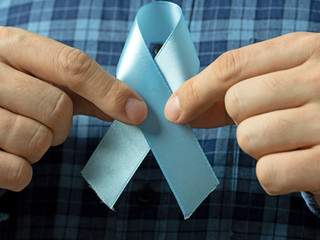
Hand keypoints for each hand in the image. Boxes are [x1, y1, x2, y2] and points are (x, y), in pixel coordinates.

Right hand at [0, 27, 146, 190]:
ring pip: (36, 140)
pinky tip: (8, 154)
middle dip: (61, 124)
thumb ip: (83, 87)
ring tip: (23, 132)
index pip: (72, 65)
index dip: (110, 92)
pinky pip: (17, 172)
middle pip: (57, 107)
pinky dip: (22, 171)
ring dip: (40, 145)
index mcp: (13, 46)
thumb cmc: (11, 85)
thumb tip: (130, 106)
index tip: (137, 112)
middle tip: (46, 121)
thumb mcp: (40, 74)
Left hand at [164, 32, 319, 196]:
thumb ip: (232, 91)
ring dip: (260, 147)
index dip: (196, 90)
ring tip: (289, 142)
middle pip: (236, 102)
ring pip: (249, 137)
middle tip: (272, 122)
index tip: (176, 110)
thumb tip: (180, 107)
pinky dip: (274, 175)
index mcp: (305, 50)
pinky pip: (269, 172)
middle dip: (241, 120)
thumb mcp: (282, 82)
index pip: (232, 66)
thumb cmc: (312, 107)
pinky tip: (296, 165)